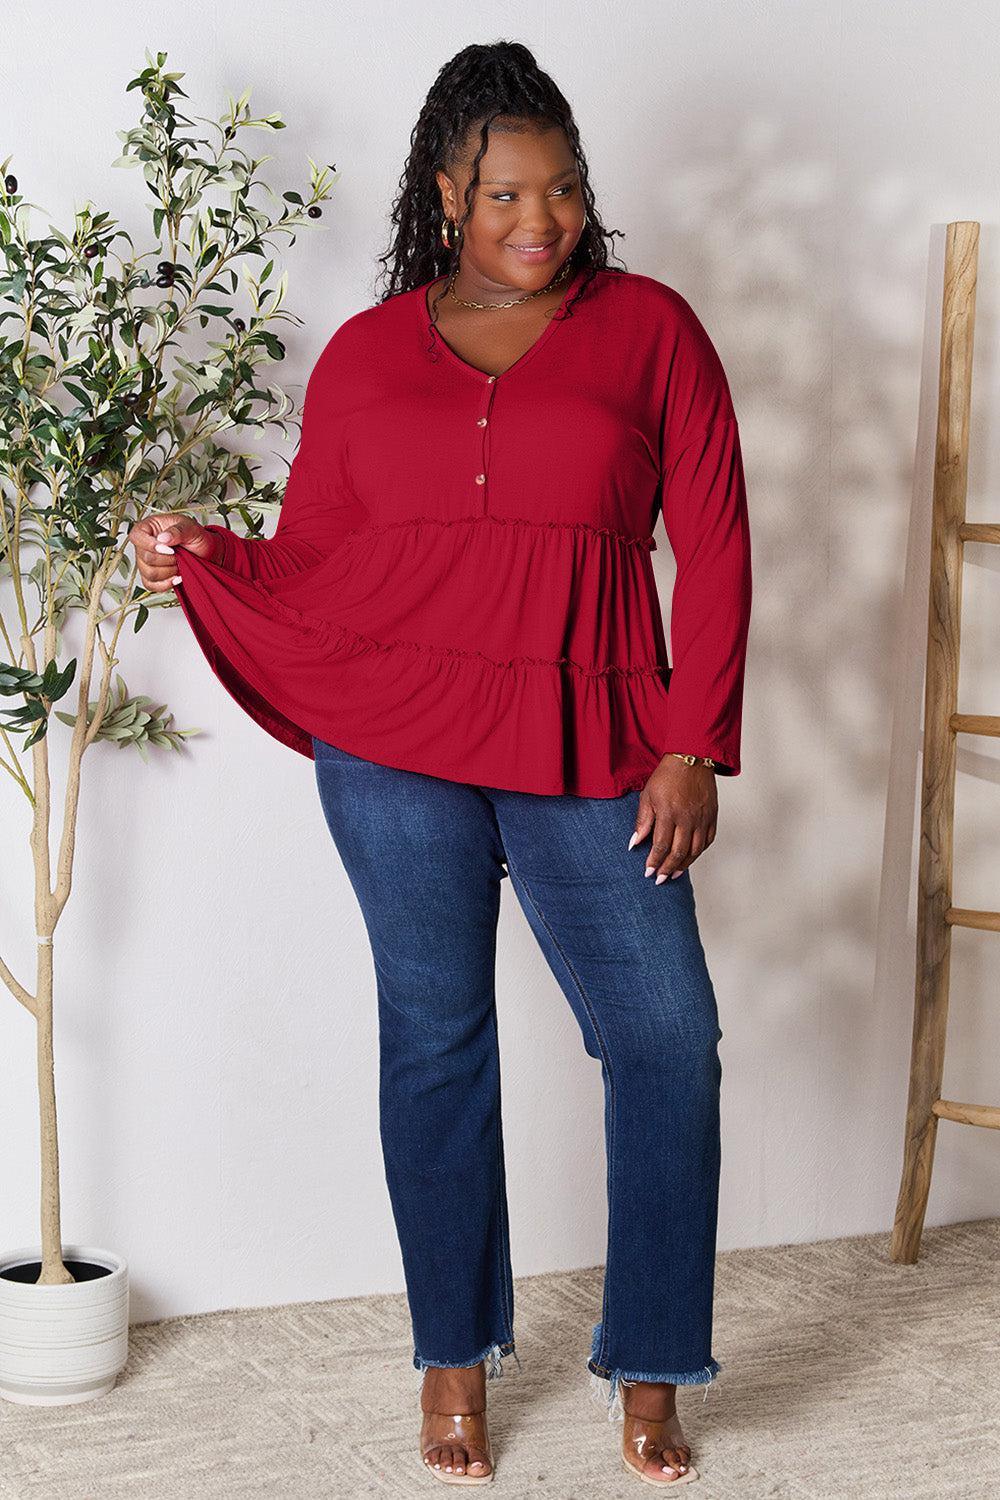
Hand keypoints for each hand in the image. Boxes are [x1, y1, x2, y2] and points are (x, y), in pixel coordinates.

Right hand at [126, 512, 220, 593]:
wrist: (204, 550)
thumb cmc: (195, 536)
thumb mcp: (190, 528)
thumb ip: (177, 531)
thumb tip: (163, 538)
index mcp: (149, 527)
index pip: (136, 536)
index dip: (150, 545)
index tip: (170, 549)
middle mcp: (144, 544)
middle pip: (145, 557)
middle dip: (167, 559)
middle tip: (179, 555)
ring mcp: (145, 561)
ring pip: (148, 573)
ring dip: (169, 572)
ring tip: (180, 563)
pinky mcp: (151, 576)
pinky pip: (150, 585)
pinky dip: (165, 584)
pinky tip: (177, 577)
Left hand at [629, 755, 717, 882]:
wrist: (692, 758)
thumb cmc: (667, 776)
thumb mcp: (648, 796)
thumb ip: (642, 821)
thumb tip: (634, 843)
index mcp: (669, 813)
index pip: (661, 845)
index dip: (654, 861)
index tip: (648, 872)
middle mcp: (687, 818)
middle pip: (679, 852)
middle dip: (667, 868)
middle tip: (660, 879)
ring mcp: (702, 818)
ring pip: (695, 850)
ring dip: (684, 865)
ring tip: (673, 874)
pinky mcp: (712, 816)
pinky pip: (708, 841)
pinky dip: (699, 852)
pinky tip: (690, 858)